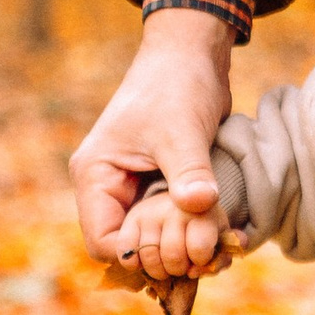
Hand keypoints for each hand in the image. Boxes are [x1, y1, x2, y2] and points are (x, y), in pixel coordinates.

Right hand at [71, 9, 233, 269]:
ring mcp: (132, 188)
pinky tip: (219, 236)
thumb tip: (200, 205)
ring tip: (215, 252)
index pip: (104, 242)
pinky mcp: (157, 186)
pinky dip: (189, 233)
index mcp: (95, 175)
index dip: (139, 256)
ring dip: (179, 248)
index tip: (181, 254)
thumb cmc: (177, 84)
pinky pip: (167, 225)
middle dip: (162, 257)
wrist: (191, 55)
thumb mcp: (182, 129)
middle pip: (126, 247)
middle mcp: (108, 187)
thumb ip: (189, 171)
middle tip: (204, 259)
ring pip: (149, 239)